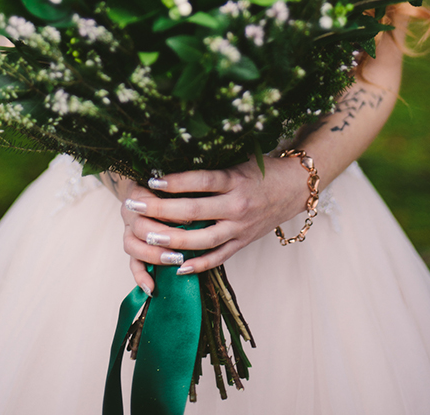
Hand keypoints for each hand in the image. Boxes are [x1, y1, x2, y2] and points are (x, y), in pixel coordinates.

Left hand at [120, 154, 307, 294]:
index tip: (151, 180)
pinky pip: (219, 257)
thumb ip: (210, 169)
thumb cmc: (262, 170)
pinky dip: (199, 264)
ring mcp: (240, 227)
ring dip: (173, 240)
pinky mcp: (244, 242)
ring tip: (149, 237)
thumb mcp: (237, 162)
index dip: (174, 182)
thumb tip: (173, 168)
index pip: (200, 181)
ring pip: (202, 239)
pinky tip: (178, 267)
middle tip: (136, 206)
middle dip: (161, 209)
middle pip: (194, 211)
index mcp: (235, 180)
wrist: (294, 187)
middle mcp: (237, 205)